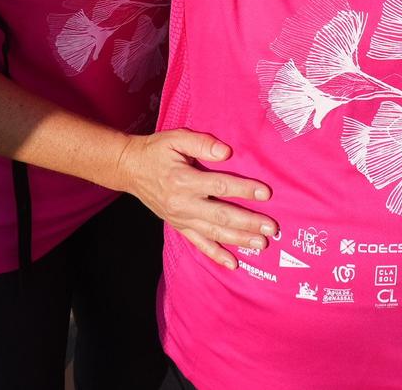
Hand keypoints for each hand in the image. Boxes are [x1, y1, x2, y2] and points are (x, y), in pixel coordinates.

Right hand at [113, 129, 276, 269]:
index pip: (220, 186)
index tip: (265, 193)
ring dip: (239, 240)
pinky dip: (216, 255)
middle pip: (222, 215)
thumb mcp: (176, 138)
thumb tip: (226, 152)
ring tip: (261, 245)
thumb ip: (202, 143)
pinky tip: (233, 263)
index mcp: (184, 180)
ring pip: (214, 232)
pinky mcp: (178, 226)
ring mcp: (181, 218)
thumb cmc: (156, 151)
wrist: (129, 169)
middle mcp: (183, 203)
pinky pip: (199, 243)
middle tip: (271, 228)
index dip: (244, 189)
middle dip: (248, 222)